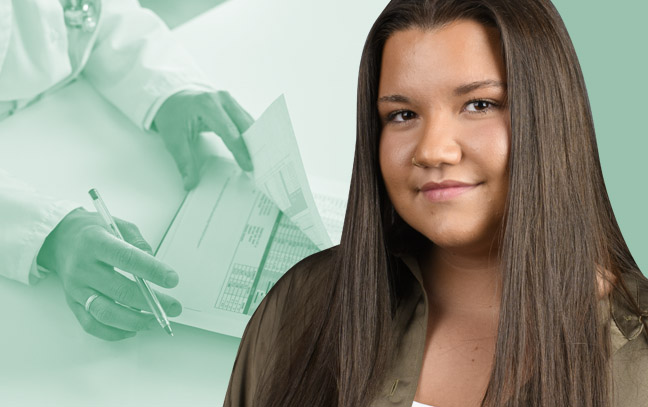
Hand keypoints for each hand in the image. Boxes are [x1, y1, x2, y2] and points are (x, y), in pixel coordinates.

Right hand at [37, 208, 181, 340]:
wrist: (60, 239)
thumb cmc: (94, 232)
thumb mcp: (118, 224)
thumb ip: (138, 242)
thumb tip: (155, 265)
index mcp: (95, 242)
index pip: (127, 259)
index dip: (152, 271)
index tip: (172, 280)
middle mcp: (82, 267)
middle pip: (120, 291)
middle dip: (152, 302)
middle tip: (174, 307)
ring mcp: (76, 288)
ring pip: (106, 313)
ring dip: (135, 320)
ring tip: (156, 320)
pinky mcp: (73, 303)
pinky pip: (92, 325)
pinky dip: (114, 332)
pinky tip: (133, 328)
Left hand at [152, 90, 253, 189]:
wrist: (171, 98)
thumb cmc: (173, 115)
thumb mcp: (174, 140)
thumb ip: (184, 162)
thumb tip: (190, 183)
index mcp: (206, 105)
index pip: (229, 131)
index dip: (240, 150)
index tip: (248, 165)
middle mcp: (221, 99)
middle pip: (244, 125)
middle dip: (253, 146)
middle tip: (260, 165)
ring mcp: (229, 100)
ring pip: (249, 122)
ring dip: (256, 141)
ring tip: (262, 159)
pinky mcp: (233, 104)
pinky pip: (246, 120)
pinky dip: (252, 135)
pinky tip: (257, 149)